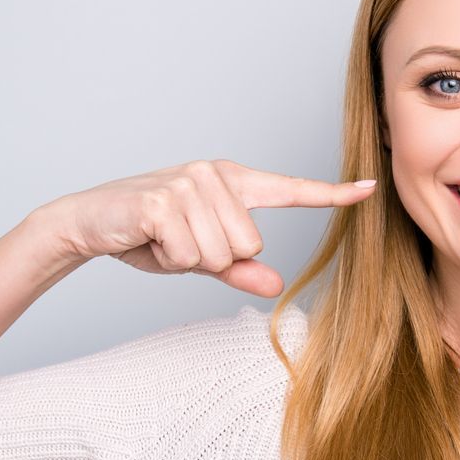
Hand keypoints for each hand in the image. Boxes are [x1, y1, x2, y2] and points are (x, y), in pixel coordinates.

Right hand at [38, 159, 375, 296]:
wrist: (89, 222)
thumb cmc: (148, 236)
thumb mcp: (201, 257)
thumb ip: (239, 269)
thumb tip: (277, 285)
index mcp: (232, 182)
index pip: (291, 191)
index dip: (332, 195)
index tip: (370, 189)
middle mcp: (215, 174)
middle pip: (252, 244)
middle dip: (214, 258)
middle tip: (179, 242)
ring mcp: (189, 183)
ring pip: (223, 253)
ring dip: (189, 259)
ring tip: (163, 239)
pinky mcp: (165, 200)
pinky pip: (191, 253)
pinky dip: (168, 258)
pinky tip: (148, 237)